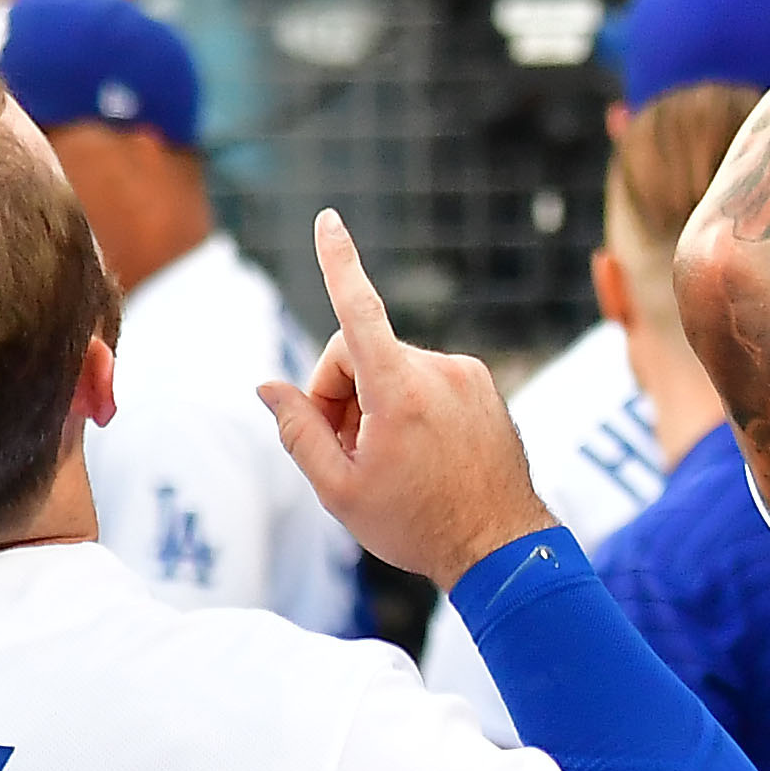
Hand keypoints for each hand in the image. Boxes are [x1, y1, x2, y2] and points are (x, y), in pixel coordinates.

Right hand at [268, 210, 554, 588]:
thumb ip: (296, 431)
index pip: (359, 311)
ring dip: (373, 403)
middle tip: (341, 450)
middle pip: (358, 354)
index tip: (328, 220)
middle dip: (337, 394)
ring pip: (391, 368)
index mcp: (402, 392)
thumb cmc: (417, 525)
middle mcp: (440, 371)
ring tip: (384, 461)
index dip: (339, 263)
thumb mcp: (339, 489)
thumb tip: (268, 388)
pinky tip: (416, 454)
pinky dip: (407, 406)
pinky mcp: (483, 386)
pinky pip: (425, 380)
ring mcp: (468, 376)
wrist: (501, 550)